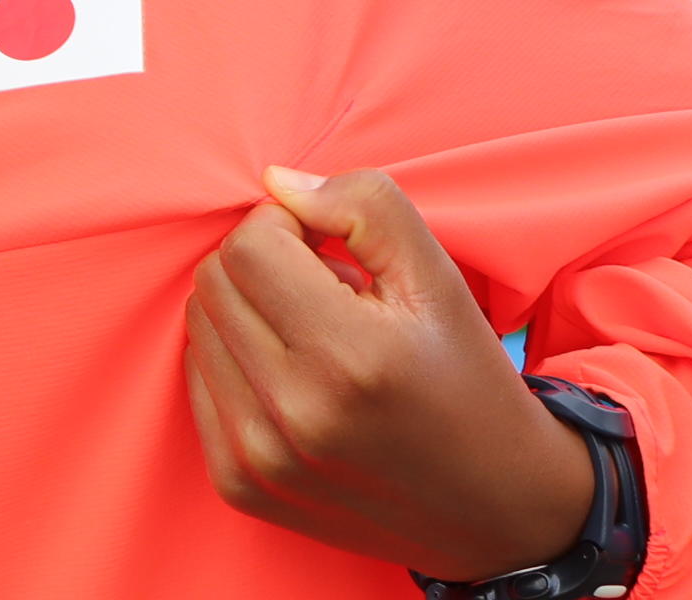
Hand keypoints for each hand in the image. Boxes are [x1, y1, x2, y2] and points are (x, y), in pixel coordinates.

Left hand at [183, 165, 598, 584]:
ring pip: (200, 327)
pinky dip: (236, 360)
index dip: (285, 225)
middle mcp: (295, 415)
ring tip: (316, 337)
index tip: (328, 246)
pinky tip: (296, 376)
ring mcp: (259, 460)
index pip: (250, 246)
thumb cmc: (466, 378)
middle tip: (329, 290)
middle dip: (264, 264)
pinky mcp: (238, 485)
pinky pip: (197, 380)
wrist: (494, 508)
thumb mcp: (438, 277)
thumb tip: (274, 183)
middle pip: (214, 282)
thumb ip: (362, 205)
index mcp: (350, 358)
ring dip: (248, 312)